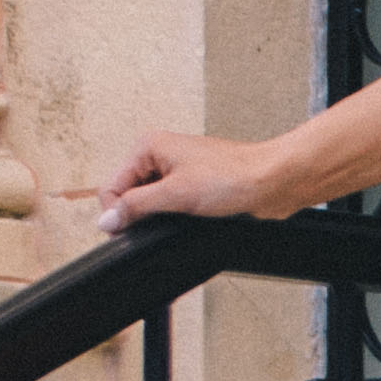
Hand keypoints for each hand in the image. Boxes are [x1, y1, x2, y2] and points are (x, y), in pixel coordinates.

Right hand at [98, 127, 289, 236]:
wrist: (273, 181)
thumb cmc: (235, 175)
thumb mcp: (176, 194)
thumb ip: (136, 206)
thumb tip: (107, 220)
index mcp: (149, 147)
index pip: (112, 187)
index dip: (117, 213)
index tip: (127, 233)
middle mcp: (160, 156)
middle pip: (128, 196)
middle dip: (138, 216)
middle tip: (157, 227)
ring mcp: (176, 172)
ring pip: (148, 204)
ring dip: (156, 218)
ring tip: (177, 221)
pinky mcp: (191, 188)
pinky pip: (168, 207)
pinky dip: (171, 219)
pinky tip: (184, 222)